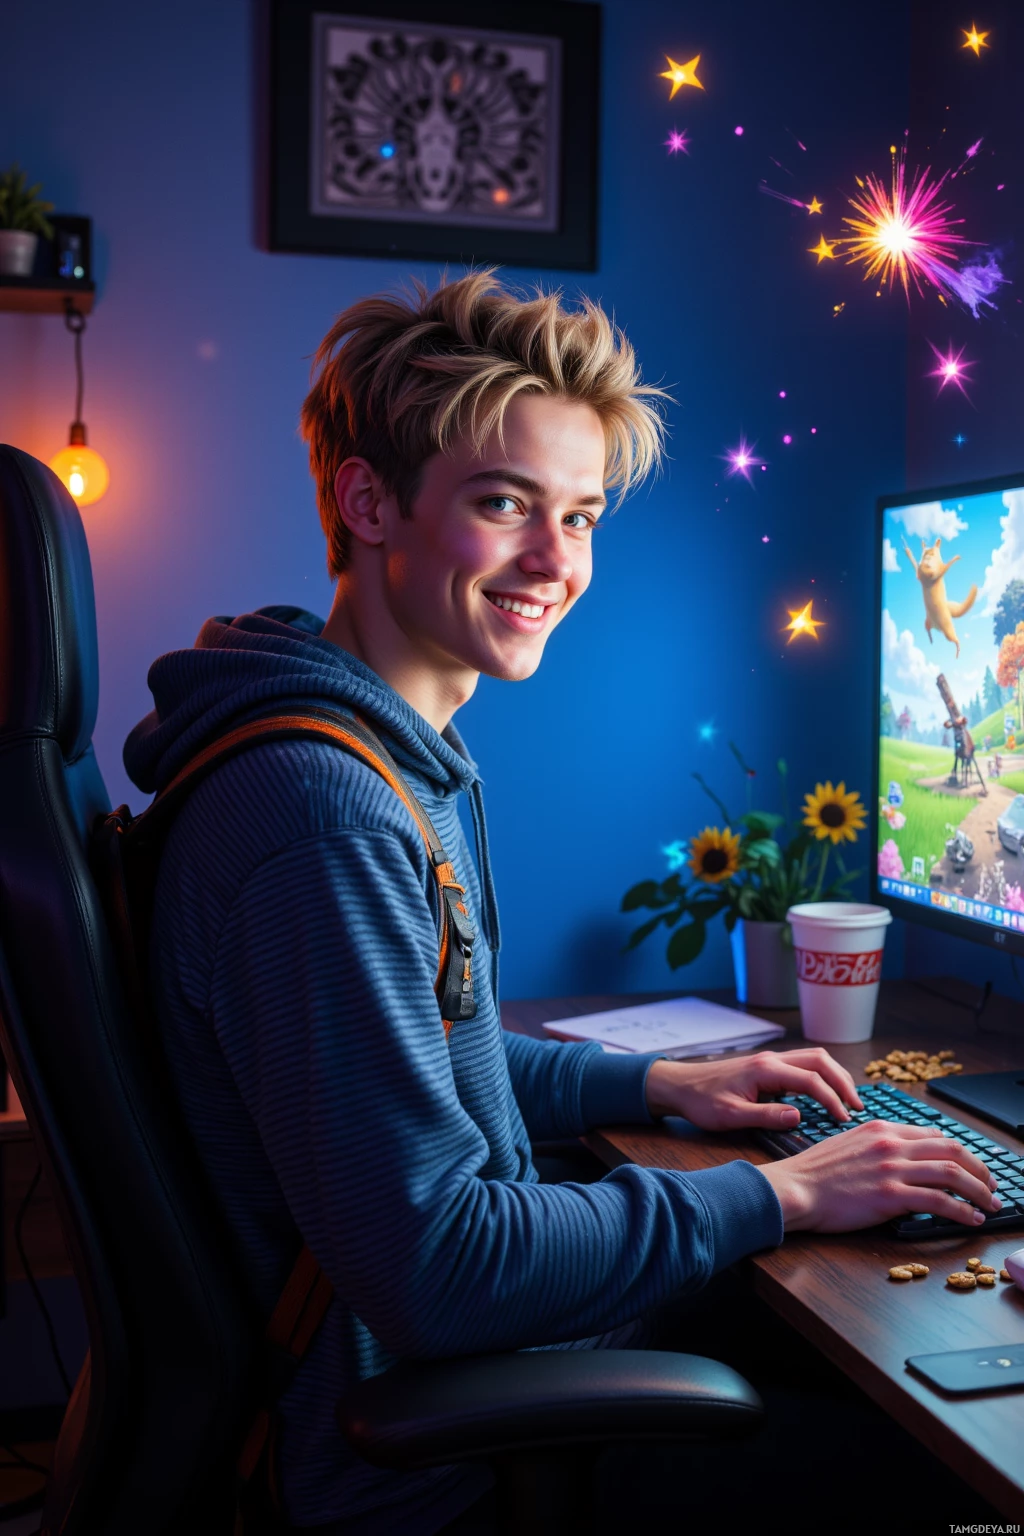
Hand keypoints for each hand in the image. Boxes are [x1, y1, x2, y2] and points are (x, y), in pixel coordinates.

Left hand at [644, 1048, 862, 1130]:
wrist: (679, 1085)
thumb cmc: (701, 1101)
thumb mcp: (731, 1116)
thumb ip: (765, 1116)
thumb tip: (799, 1116)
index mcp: (765, 1069)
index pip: (811, 1080)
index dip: (832, 1099)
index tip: (845, 1120)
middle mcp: (772, 1059)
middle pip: (820, 1060)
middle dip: (842, 1081)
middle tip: (858, 1107)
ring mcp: (770, 1061)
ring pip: (813, 1059)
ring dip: (834, 1075)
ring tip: (848, 1100)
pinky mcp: (768, 1067)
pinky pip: (803, 1065)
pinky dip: (821, 1075)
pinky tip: (825, 1094)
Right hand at [759, 1121, 1000, 1231]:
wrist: (794, 1188)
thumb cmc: (814, 1173)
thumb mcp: (847, 1144)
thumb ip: (875, 1146)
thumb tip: (899, 1159)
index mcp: (880, 1128)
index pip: (932, 1135)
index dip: (958, 1152)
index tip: (969, 1166)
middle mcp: (890, 1143)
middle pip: (952, 1149)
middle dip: (979, 1169)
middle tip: (991, 1186)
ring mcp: (892, 1168)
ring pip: (952, 1173)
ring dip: (979, 1191)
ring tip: (990, 1204)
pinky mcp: (890, 1196)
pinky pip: (939, 1201)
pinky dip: (961, 1210)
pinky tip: (970, 1218)